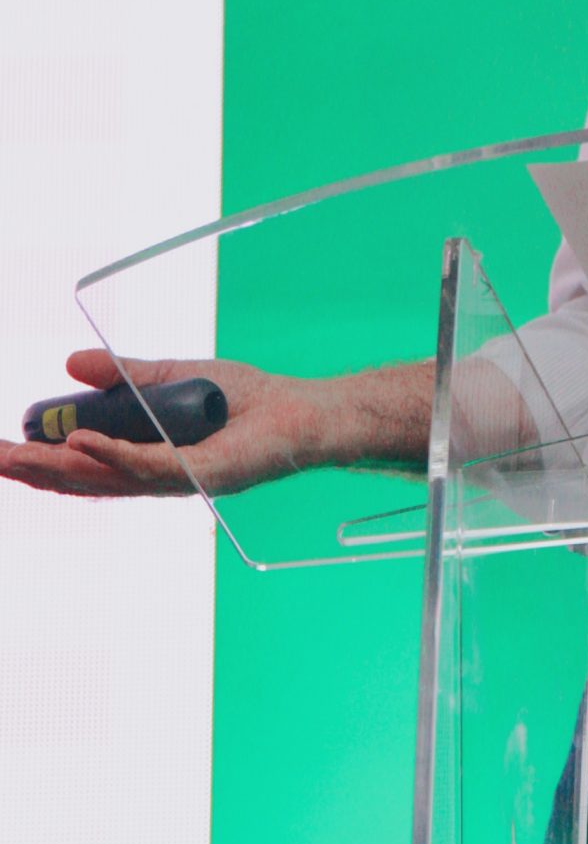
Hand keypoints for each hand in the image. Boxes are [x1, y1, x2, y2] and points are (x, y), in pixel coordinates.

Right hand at [0, 347, 335, 500]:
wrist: (302, 411)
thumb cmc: (247, 400)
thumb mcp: (174, 375)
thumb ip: (125, 374)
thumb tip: (70, 363)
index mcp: (145, 460)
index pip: (82, 467)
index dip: (41, 460)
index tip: (3, 447)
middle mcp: (154, 477)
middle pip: (83, 480)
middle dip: (33, 470)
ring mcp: (177, 479)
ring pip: (106, 478)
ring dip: (59, 467)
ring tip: (18, 455)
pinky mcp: (201, 474)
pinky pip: (148, 465)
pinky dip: (110, 455)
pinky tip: (78, 445)